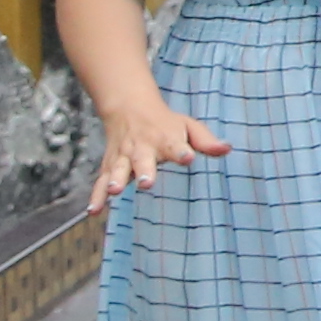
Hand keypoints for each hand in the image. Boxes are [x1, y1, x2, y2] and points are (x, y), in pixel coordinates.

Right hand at [87, 93, 227, 211]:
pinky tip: (93, 212)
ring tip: (115, 191)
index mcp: (164, 138)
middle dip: (144, 170)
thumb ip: (206, 141)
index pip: (175, 146)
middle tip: (146, 183)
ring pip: (118, 169)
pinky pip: (100, 181)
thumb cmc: (166, 123)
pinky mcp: (109, 166)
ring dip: (116, 180)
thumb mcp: (188, 127)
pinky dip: (96, 195)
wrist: (129, 108)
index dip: (181, 152)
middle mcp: (142, 148)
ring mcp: (123, 157)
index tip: (188, 157)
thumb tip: (227, 150)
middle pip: (142, 159)